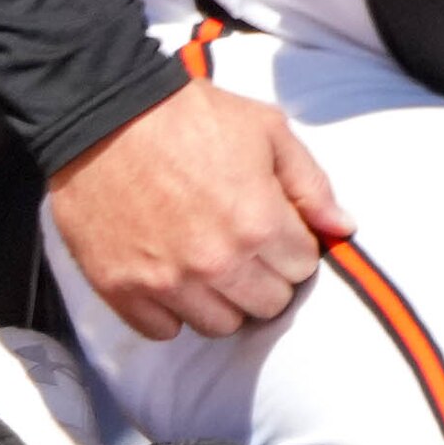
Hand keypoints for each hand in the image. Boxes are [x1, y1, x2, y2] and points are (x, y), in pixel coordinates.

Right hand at [47, 79, 345, 339]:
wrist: (100, 114)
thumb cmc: (189, 116)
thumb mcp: (266, 129)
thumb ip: (311, 184)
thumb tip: (342, 228)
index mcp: (258, 222)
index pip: (303, 268)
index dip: (292, 244)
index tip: (274, 226)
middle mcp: (216, 262)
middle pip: (268, 305)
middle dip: (265, 276)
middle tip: (244, 245)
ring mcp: (167, 282)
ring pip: (220, 326)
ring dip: (222, 299)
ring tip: (209, 262)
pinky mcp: (123, 291)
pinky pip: (164, 330)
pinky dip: (171, 310)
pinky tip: (171, 275)